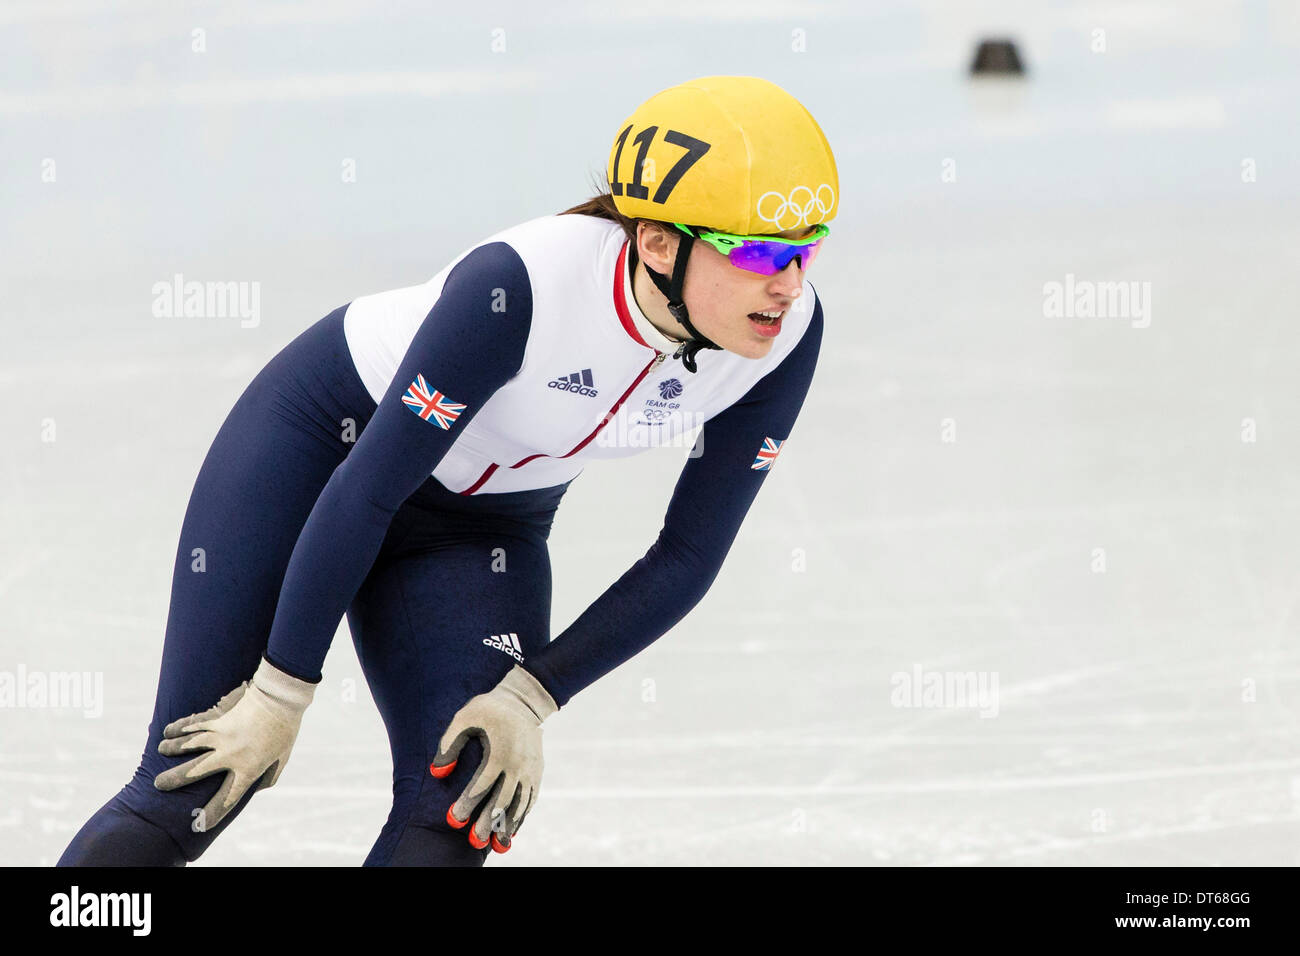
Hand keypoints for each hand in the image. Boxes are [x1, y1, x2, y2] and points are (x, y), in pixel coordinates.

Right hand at [154, 657, 316, 832]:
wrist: (282, 697)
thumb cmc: (285, 730)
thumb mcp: (282, 758)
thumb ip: (267, 778)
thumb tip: (252, 791)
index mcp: (248, 769)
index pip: (227, 799)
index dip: (212, 814)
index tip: (199, 826)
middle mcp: (230, 755)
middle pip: (195, 772)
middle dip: (175, 779)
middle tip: (158, 785)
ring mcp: (221, 735)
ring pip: (189, 745)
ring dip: (172, 748)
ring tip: (161, 750)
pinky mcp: (218, 717)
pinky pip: (193, 724)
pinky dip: (179, 728)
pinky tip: (167, 731)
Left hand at [430, 665, 557, 852]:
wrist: (523, 702)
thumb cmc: (488, 709)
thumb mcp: (465, 717)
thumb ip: (450, 744)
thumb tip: (438, 772)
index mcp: (500, 753)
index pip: (481, 786)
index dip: (466, 804)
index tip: (453, 818)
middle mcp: (518, 765)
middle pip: (502, 800)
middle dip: (486, 822)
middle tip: (473, 839)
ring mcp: (531, 770)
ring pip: (520, 804)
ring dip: (507, 825)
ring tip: (496, 843)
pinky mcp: (538, 773)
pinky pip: (531, 799)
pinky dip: (521, 816)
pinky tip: (511, 829)